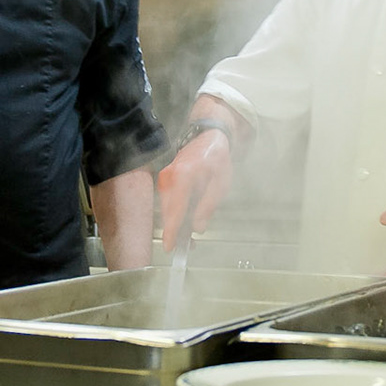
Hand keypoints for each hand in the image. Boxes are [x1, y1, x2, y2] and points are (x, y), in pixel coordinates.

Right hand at [155, 131, 233, 255]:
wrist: (208, 139)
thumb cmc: (217, 159)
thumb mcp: (220, 184)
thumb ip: (208, 206)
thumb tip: (197, 226)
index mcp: (184, 176)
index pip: (175, 210)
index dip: (172, 231)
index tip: (170, 246)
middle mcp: (169, 176)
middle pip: (169, 213)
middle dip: (177, 231)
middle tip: (188, 246)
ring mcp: (165, 178)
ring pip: (167, 209)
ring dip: (177, 223)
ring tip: (189, 235)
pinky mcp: (164, 180)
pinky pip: (168, 202)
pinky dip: (176, 213)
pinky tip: (186, 220)